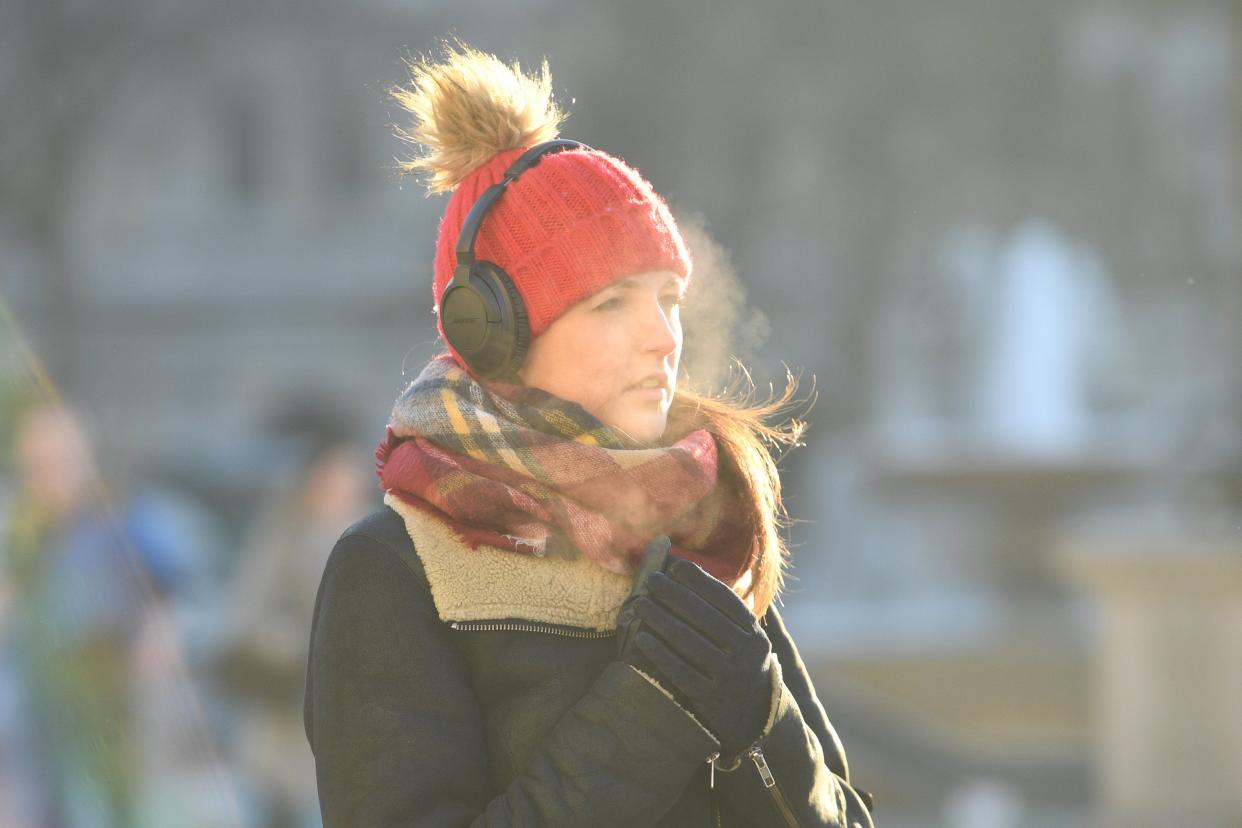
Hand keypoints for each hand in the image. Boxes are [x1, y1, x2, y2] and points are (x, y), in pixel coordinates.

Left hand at [618, 553, 774, 759]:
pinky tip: (642, 638)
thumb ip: (729, 612)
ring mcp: (730, 678)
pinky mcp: (712, 700)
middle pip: (706, 618)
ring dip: (662, 620)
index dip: (701, 581)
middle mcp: (747, 654)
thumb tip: (698, 572)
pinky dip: (660, 654)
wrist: (755, 719)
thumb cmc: (739, 666)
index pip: (726, 601)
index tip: (676, 566)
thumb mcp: (746, 639)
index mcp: (754, 634)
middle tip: (651, 580)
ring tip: (640, 604)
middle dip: (675, 595)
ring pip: (692, 643)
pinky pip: (682, 672)